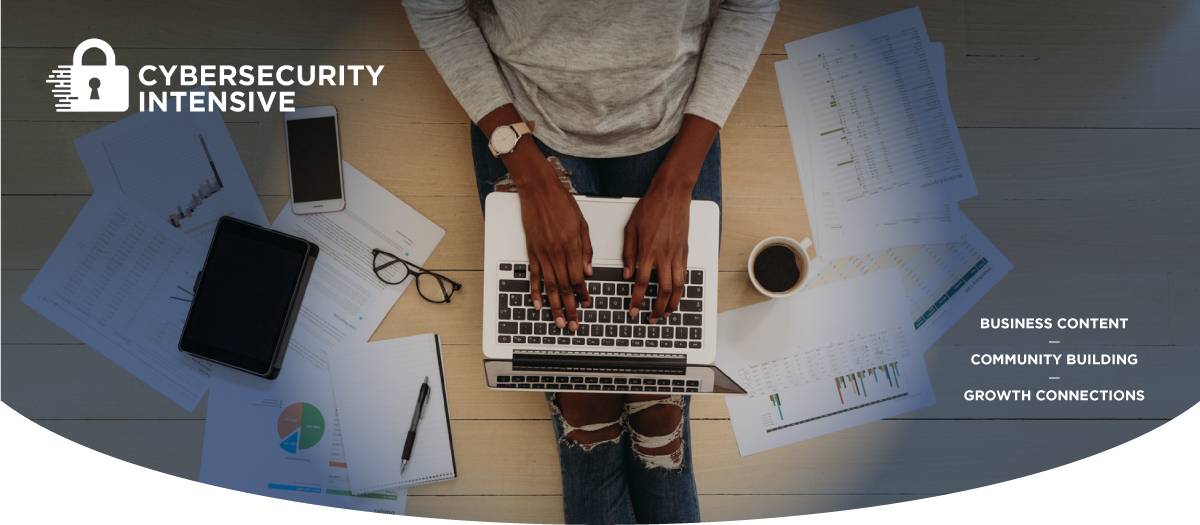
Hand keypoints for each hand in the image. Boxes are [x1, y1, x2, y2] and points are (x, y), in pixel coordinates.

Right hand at [514, 156, 592, 329]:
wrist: (539, 190)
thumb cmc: (562, 203)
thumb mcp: (582, 224)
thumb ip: (586, 249)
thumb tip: (588, 271)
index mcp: (572, 247)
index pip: (579, 278)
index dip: (582, 294)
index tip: (586, 305)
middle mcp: (557, 253)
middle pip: (565, 287)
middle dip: (570, 308)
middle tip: (573, 324)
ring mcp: (542, 254)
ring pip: (550, 286)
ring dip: (555, 306)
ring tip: (558, 321)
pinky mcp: (531, 251)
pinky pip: (533, 276)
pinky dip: (535, 292)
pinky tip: (538, 304)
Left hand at [624, 175, 692, 323]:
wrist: (671, 194)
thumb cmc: (650, 207)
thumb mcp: (631, 228)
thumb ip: (628, 253)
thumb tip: (626, 274)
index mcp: (647, 251)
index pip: (640, 283)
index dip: (636, 300)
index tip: (633, 310)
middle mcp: (664, 255)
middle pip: (662, 290)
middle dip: (658, 308)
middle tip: (652, 318)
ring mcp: (677, 254)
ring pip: (677, 286)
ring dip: (672, 302)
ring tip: (667, 312)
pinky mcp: (685, 250)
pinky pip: (684, 274)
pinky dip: (681, 288)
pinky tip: (676, 294)